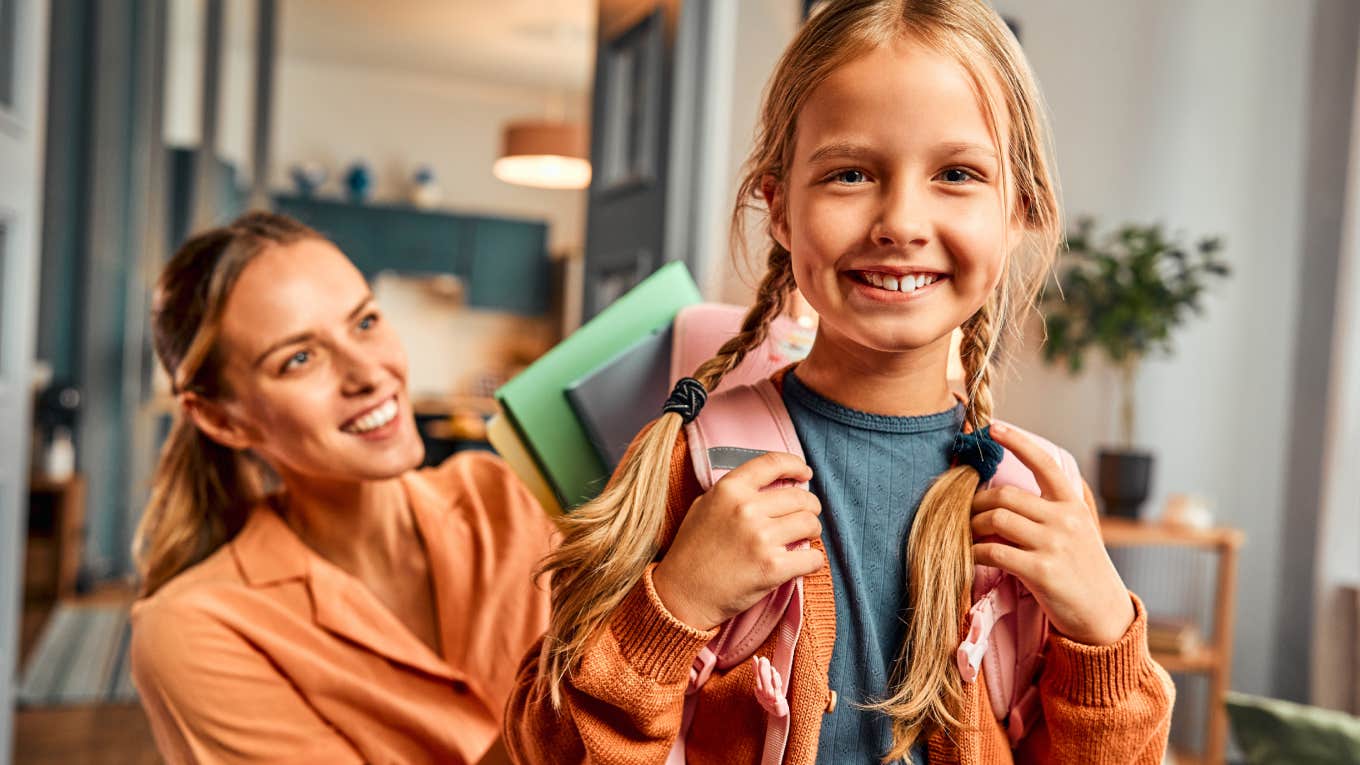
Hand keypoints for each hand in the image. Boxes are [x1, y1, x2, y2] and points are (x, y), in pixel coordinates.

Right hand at [653, 452, 824, 630]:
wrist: (682, 594)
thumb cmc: (691, 551)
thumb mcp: (703, 506)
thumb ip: (733, 492)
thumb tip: (770, 485)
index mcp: (729, 489)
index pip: (773, 463)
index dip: (796, 466)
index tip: (805, 474)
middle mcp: (746, 509)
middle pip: (800, 497)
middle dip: (810, 507)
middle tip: (806, 517)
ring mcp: (760, 538)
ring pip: (810, 524)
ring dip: (812, 531)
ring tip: (804, 538)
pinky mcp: (772, 567)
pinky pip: (812, 558)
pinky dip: (813, 561)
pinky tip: (805, 562)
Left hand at [970, 422, 1134, 645]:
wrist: (1104, 617)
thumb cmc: (1082, 572)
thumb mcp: (1078, 532)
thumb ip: (1051, 511)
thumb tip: (1008, 494)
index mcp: (1073, 505)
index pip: (1043, 463)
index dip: (1016, 441)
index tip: (992, 428)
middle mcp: (1065, 519)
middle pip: (1005, 494)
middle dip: (977, 501)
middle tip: (966, 512)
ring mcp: (1054, 544)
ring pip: (996, 518)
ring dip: (972, 526)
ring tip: (968, 535)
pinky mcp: (1041, 571)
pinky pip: (994, 551)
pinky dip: (975, 551)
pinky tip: (972, 556)